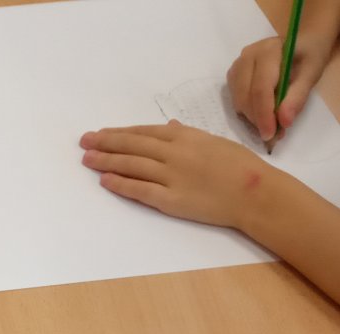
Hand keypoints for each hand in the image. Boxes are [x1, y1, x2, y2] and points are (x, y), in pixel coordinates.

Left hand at [79, 122, 273, 230]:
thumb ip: (188, 136)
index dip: (120, 132)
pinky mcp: (171, 199)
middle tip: (84, 141)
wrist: (255, 191)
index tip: (102, 132)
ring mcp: (172, 176)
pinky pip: (140, 190)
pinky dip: (120, 184)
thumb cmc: (239, 166)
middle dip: (105, 142)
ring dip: (106, 161)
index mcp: (185, 137)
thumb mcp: (214, 142)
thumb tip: (170, 128)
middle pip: (132, 145)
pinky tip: (105, 180)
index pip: (144, 132)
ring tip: (87, 159)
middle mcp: (175, 153)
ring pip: (132, 165)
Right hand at [227, 33, 331, 143]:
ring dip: (252, 117)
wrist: (304, 39)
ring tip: (271, 122)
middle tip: (275, 133)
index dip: (264, 114)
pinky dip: (248, 111)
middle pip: (246, 97)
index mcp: (268, 50)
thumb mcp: (312, 73)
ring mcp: (237, 65)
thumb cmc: (311, 53)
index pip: (261, 88)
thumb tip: (283, 123)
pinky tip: (263, 111)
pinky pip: (236, 100)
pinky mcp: (234, 74)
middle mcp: (247, 56)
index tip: (271, 136)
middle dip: (258, 119)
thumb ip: (297, 97)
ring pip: (238, 101)